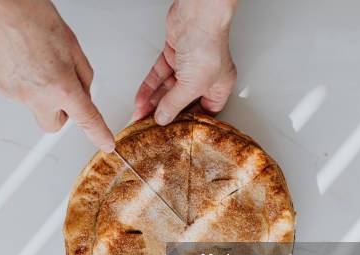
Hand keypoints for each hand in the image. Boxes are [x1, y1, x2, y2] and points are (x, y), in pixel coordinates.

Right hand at [0, 0, 114, 151]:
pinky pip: (17, 93)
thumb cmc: (33, 18)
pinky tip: (21, 60)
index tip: (105, 143)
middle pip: (54, 125)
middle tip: (60, 91)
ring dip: (39, 92)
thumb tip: (84, 93)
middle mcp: (36, 96)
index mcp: (61, 86)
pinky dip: (22, 82)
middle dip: (61, 113)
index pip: (86, 120)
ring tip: (35, 61)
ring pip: (34, 106)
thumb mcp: (72, 46)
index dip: (98, 134)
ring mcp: (15, 95)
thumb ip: (83, 76)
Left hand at [132, 0, 237, 124]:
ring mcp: (188, 65)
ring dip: (152, 101)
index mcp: (219, 85)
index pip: (205, 111)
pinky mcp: (173, 54)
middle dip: (164, 113)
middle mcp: (205, 75)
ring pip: (167, 88)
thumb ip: (174, 104)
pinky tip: (140, 100)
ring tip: (139, 116)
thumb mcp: (191, 86)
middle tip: (151, 127)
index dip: (190, 122)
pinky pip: (159, 75)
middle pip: (181, 100)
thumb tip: (163, 118)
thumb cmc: (207, 45)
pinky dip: (149, 87)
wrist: (196, 16)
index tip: (176, 134)